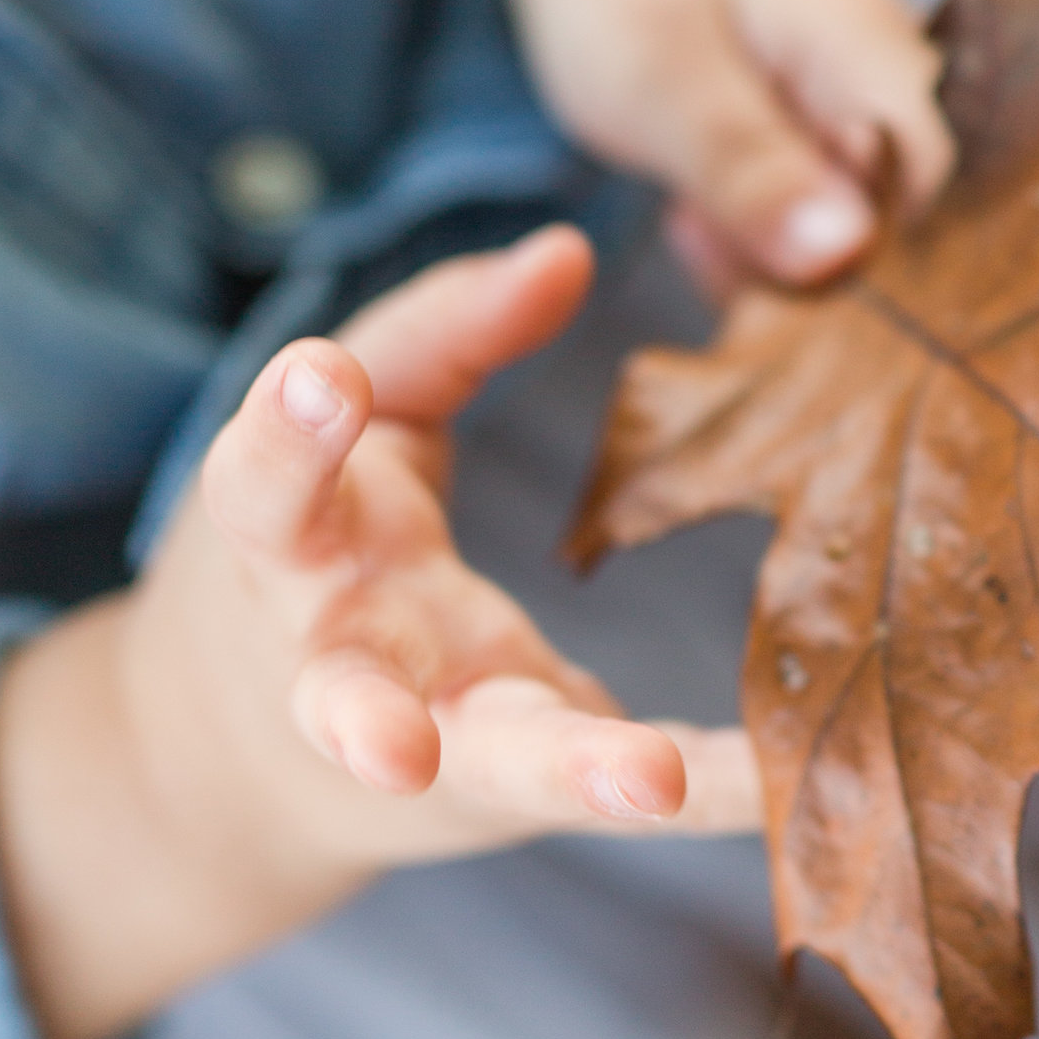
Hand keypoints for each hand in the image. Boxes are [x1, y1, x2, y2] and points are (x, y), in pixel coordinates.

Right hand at [0, 230, 760, 1038]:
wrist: (259, 754)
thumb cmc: (329, 539)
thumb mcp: (367, 420)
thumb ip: (451, 327)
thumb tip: (568, 250)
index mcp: (294, 551)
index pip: (262, 485)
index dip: (285, 430)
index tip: (320, 375)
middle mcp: (348, 668)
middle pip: (344, 699)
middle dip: (364, 721)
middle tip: (393, 750)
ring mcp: (438, 747)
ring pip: (491, 770)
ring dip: (571, 776)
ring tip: (648, 778)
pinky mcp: (525, 788)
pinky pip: (616, 784)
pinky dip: (701, 787)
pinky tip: (779, 778)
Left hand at [465, 0, 953, 286]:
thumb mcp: (659, 72)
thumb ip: (748, 165)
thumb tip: (844, 258)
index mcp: (877, 55)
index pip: (930, 200)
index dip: (866, 267)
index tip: (765, 282)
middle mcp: (896, 90)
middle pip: (906, 233)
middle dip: (812, 278)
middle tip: (699, 231)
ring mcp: (866, 118)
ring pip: (858, 242)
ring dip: (775, 262)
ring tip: (689, 210)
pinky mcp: (829, 144)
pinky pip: (822, 228)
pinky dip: (761, 242)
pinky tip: (698, 213)